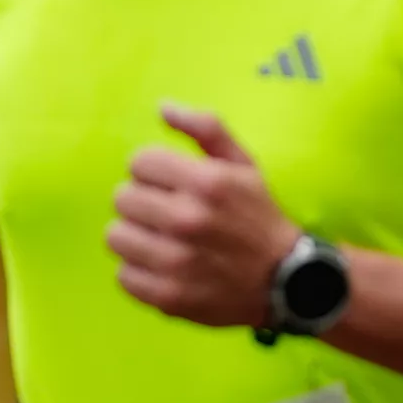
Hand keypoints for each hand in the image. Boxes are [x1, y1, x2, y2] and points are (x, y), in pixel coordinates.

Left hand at [108, 105, 300, 329]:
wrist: (287, 280)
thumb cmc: (259, 216)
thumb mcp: (245, 165)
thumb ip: (207, 129)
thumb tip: (162, 107)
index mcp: (208, 182)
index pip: (140, 161)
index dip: (156, 171)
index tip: (173, 184)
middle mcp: (188, 220)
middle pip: (121, 197)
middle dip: (144, 202)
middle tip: (168, 213)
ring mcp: (175, 261)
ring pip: (115, 236)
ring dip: (137, 236)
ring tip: (163, 240)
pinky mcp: (166, 295)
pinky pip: (122, 275)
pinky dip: (141, 271)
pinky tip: (166, 267)